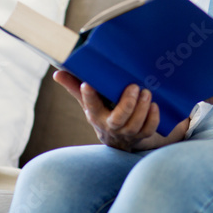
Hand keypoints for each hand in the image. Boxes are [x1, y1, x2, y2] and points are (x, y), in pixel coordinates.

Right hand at [53, 71, 187, 150]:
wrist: (119, 139)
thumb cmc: (103, 112)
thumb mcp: (89, 102)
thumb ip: (75, 87)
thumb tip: (57, 73)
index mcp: (95, 115)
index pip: (90, 106)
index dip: (88, 97)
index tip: (87, 84)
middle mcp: (110, 127)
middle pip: (117, 120)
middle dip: (127, 104)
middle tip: (134, 86)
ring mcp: (127, 133)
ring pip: (135, 126)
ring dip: (142, 109)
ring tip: (146, 92)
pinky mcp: (141, 136)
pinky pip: (148, 130)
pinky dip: (153, 119)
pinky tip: (155, 106)